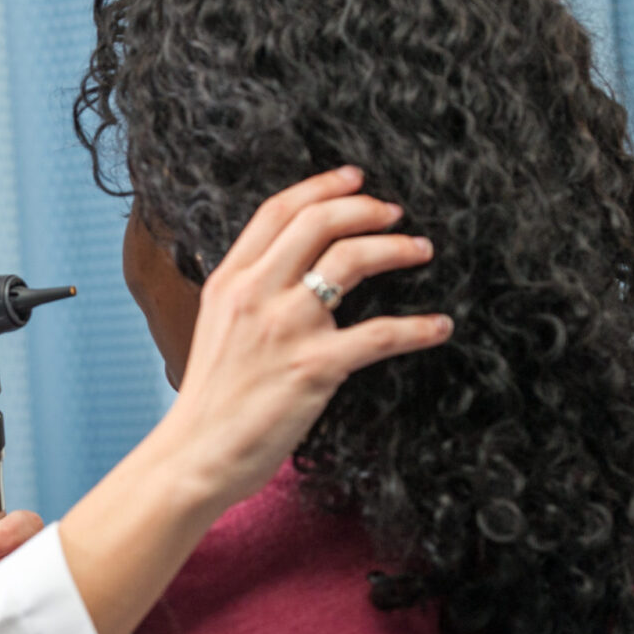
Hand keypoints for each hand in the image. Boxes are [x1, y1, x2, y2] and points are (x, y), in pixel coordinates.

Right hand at [157, 165, 450, 509]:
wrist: (195, 455)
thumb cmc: (209, 401)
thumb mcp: (215, 328)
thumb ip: (245, 294)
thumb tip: (281, 270)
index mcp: (229, 281)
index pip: (278, 212)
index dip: (322, 187)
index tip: (354, 178)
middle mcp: (255, 294)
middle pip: (318, 223)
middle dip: (366, 208)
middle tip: (395, 213)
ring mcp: (285, 328)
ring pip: (351, 260)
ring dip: (396, 249)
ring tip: (420, 251)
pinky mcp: (314, 367)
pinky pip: (380, 334)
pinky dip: (418, 328)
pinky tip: (438, 326)